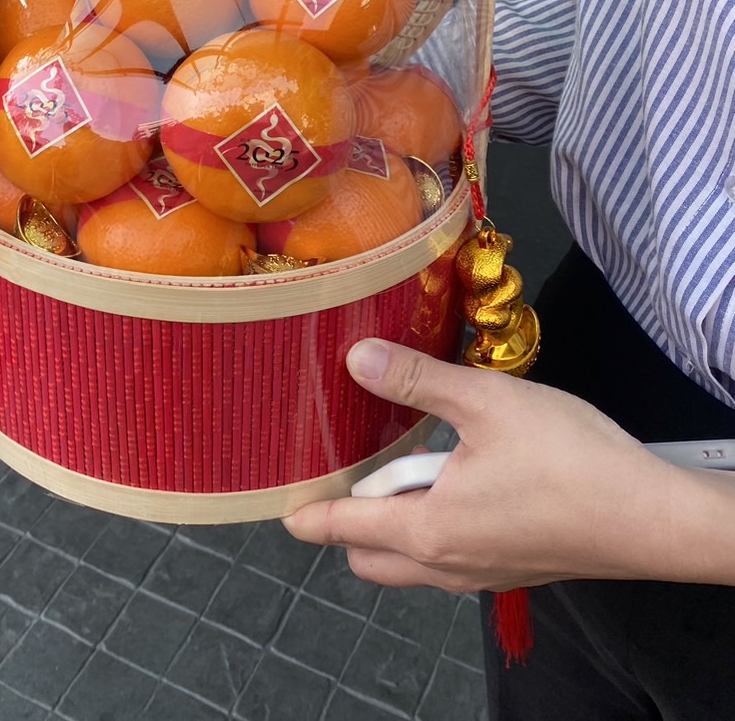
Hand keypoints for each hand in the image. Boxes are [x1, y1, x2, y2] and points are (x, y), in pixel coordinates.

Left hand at [282, 339, 717, 592]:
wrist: (651, 516)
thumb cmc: (569, 460)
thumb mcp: (484, 402)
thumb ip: (417, 380)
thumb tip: (355, 358)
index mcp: (426, 530)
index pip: (341, 529)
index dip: (306, 514)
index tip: (282, 499)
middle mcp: (446, 565)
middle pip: (368, 555)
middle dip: (347, 520)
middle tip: (348, 462)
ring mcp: (482, 574)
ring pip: (410, 560)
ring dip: (393, 521)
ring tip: (403, 459)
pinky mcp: (513, 567)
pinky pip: (449, 557)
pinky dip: (432, 525)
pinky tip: (454, 475)